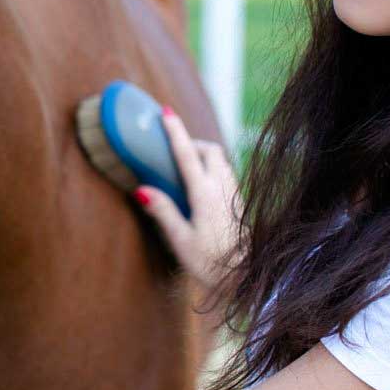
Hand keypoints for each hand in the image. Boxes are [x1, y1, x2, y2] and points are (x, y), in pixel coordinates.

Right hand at [132, 108, 240, 293]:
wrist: (249, 277)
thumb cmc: (211, 263)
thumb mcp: (180, 240)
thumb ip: (163, 211)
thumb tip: (140, 189)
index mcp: (204, 194)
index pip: (188, 154)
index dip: (176, 131)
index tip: (166, 112)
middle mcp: (222, 188)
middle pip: (210, 150)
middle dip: (192, 142)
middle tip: (173, 149)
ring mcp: (234, 194)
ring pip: (221, 160)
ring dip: (204, 154)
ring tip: (186, 166)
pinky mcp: (240, 203)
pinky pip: (226, 173)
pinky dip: (212, 168)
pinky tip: (203, 186)